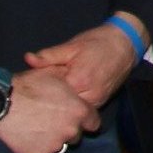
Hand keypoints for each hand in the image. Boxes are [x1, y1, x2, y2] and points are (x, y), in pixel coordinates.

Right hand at [0, 64, 101, 152]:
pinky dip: (37, 148)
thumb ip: (70, 84)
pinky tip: (27, 137)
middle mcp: (71, 131)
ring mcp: (56, 146)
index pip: (93, 123)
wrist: (0, 102)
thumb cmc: (27, 85)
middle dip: (67, 130)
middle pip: (76, 136)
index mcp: (79, 111)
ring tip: (36, 128)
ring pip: (59, 147)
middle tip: (50, 121)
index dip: (84, 120)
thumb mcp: (53, 75)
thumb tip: (76, 83)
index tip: (74, 118)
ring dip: (52, 140)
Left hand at [26, 20, 141, 107]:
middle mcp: (89, 96)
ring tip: (54, 91)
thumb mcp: (71, 46)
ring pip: (72, 109)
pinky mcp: (101, 103)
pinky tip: (66, 94)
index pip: (51, 92)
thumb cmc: (97, 43)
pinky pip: (82, 109)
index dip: (40, 87)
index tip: (33, 82)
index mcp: (78, 81)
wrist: (124, 45)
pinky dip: (73, 103)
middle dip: (50, 97)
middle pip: (61, 104)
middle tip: (41, 87)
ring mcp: (97, 102)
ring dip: (62, 102)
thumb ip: (49, 56)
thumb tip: (28, 59)